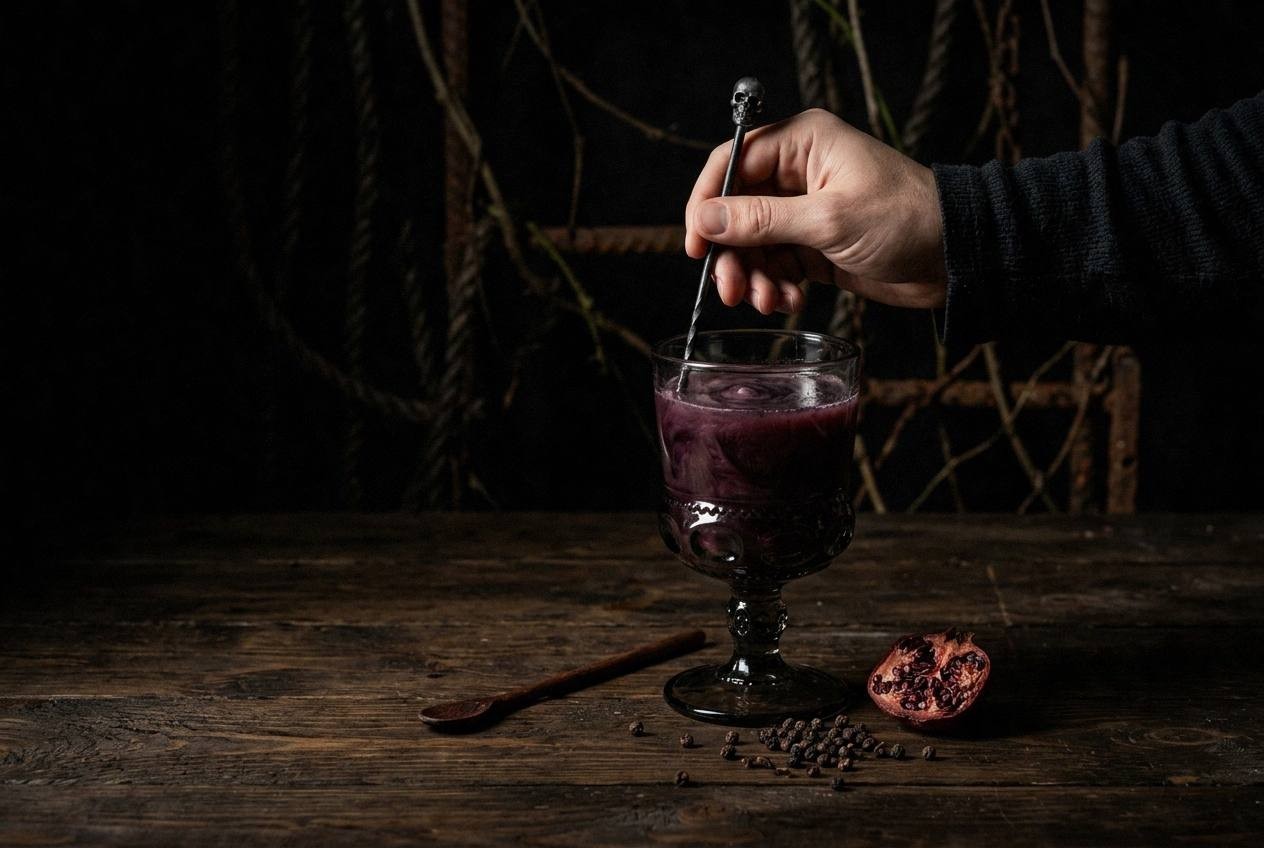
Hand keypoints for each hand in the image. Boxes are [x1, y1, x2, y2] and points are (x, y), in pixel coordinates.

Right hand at [685, 109, 947, 314]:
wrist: (956, 258)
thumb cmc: (906, 220)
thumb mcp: (828, 220)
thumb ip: (761, 221)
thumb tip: (704, 220)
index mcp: (802, 143)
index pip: (732, 161)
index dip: (706, 202)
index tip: (696, 244)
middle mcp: (798, 172)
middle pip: (735, 209)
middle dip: (730, 253)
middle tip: (729, 290)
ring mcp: (805, 210)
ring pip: (752, 243)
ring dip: (752, 276)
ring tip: (766, 302)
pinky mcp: (814, 244)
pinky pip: (775, 265)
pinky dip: (775, 286)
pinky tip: (788, 302)